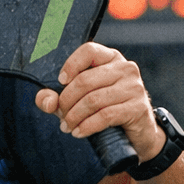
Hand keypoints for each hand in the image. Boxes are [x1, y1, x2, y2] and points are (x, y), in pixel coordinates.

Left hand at [34, 42, 163, 159]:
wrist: (137, 133)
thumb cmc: (105, 110)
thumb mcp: (78, 101)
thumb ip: (56, 98)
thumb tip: (46, 101)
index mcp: (110, 59)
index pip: (88, 50)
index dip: (71, 65)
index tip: (60, 82)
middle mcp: (125, 68)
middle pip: (85, 80)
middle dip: (66, 101)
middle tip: (61, 115)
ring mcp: (134, 87)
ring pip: (93, 100)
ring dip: (74, 116)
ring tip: (67, 126)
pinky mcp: (137, 107)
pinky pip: (105, 116)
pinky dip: (86, 126)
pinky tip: (78, 132)